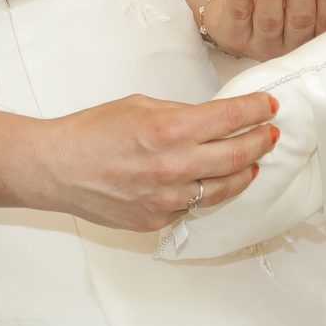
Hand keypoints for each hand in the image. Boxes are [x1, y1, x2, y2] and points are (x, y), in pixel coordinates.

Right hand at [36, 91, 280, 230]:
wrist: (56, 168)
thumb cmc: (91, 132)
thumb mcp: (140, 106)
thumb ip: (180, 114)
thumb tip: (212, 118)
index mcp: (171, 129)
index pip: (231, 117)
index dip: (256, 110)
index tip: (268, 106)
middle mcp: (175, 166)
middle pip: (239, 155)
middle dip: (260, 141)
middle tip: (269, 134)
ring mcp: (168, 198)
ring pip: (224, 188)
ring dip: (243, 172)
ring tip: (251, 163)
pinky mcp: (158, 219)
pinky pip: (193, 206)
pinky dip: (203, 192)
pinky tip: (207, 183)